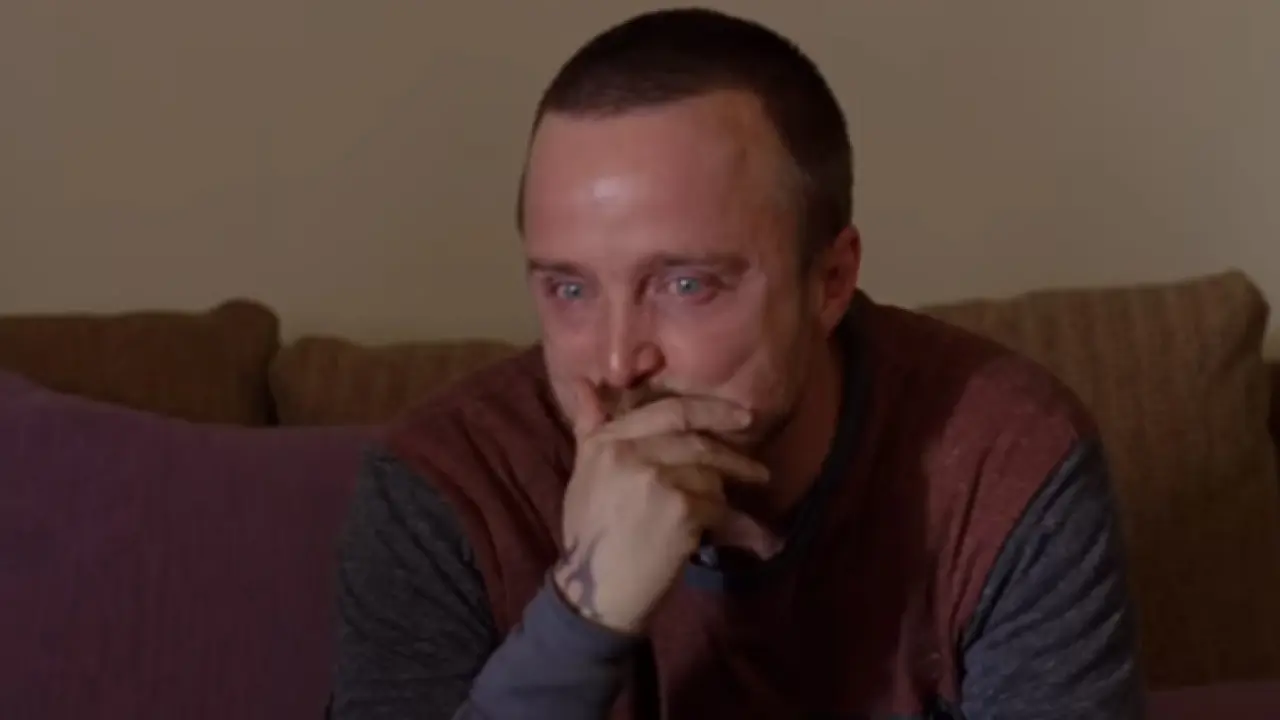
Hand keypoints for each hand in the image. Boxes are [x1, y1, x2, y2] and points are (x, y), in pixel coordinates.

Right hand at [553, 380, 769, 633]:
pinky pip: (717, 505)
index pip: (666, 411)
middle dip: (731, 444)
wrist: (597, 588)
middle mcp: (632, 454)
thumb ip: (589, 427)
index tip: (736, 413)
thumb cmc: (590, 531)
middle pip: (695, 439)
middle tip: (757, 445)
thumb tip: (583, 384)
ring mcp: (659, 481)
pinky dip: (729, 517)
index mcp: (608, 442)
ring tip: (736, 494)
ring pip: (709, 473)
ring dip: (725, 486)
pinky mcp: (681, 511)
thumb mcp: (583, 473)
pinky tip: (734, 529)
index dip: (707, 409)